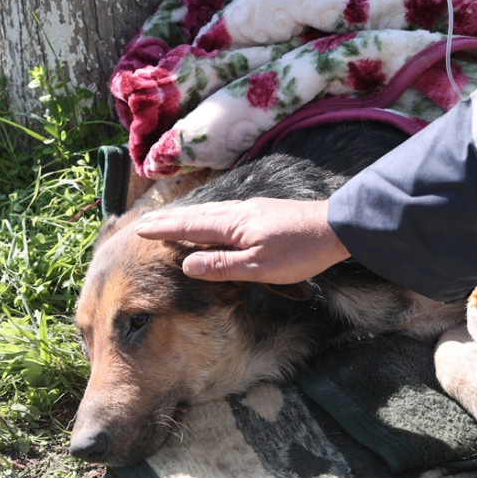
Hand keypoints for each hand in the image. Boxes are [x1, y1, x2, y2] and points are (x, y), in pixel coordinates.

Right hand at [133, 198, 349, 283]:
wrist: (337, 228)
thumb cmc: (300, 251)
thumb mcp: (259, 268)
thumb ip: (222, 266)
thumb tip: (186, 264)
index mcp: (233, 225)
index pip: (189, 227)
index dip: (163, 229)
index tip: (139, 229)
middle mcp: (238, 212)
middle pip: (196, 215)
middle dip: (168, 219)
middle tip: (144, 221)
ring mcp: (252, 210)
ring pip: (210, 212)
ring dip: (186, 217)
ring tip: (170, 221)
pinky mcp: (264, 212)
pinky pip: (225, 213)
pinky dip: (207, 217)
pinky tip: (212, 221)